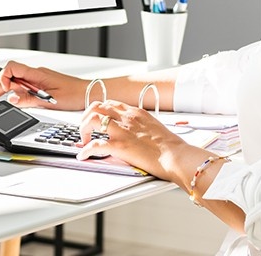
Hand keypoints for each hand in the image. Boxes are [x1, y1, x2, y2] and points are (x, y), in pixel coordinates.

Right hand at [0, 60, 83, 109]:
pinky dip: (15, 89)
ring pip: (17, 79)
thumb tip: (11, 98)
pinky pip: (24, 83)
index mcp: (36, 74)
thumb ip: (28, 100)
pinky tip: (12, 95)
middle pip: (11, 75)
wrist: (89, 92)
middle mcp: (36, 74)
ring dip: (5, 87)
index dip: (4, 78)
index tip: (5, 91)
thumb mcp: (49, 101)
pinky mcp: (42, 83)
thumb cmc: (74, 95)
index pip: (12, 68)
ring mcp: (38, 78)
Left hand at [76, 100, 201, 180]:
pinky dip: (85, 150)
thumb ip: (142, 126)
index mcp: (136, 113)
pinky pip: (95, 145)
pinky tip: (83, 156)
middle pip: (96, 107)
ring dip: (83, 129)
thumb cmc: (171, 147)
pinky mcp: (120, 146)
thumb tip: (135, 132)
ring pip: (92, 119)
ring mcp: (122, 131)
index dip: (99, 111)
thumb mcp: (155, 127)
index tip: (95, 120)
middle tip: (86, 129)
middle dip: (86, 117)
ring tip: (84, 140)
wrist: (177, 156)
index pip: (110, 104)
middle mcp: (127, 118)